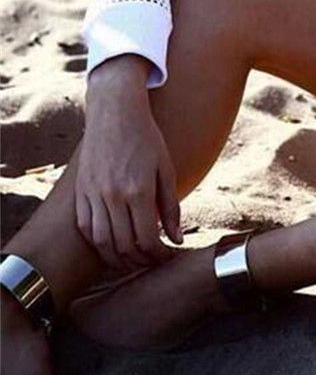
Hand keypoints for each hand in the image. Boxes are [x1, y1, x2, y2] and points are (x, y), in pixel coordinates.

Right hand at [76, 55, 182, 270]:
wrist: (114, 113)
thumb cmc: (146, 139)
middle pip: (123, 245)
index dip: (158, 255)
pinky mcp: (80, 190)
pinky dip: (98, 242)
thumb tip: (176, 239)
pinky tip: (111, 245)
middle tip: (152, 261)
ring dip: (117, 258)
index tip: (167, 257)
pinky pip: (85, 226)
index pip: (146, 239)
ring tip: (133, 260)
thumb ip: (171, 207)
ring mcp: (92, 193)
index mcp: (138, 191)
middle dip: (140, 260)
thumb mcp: (166, 170)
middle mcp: (112, 195)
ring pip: (101, 241)